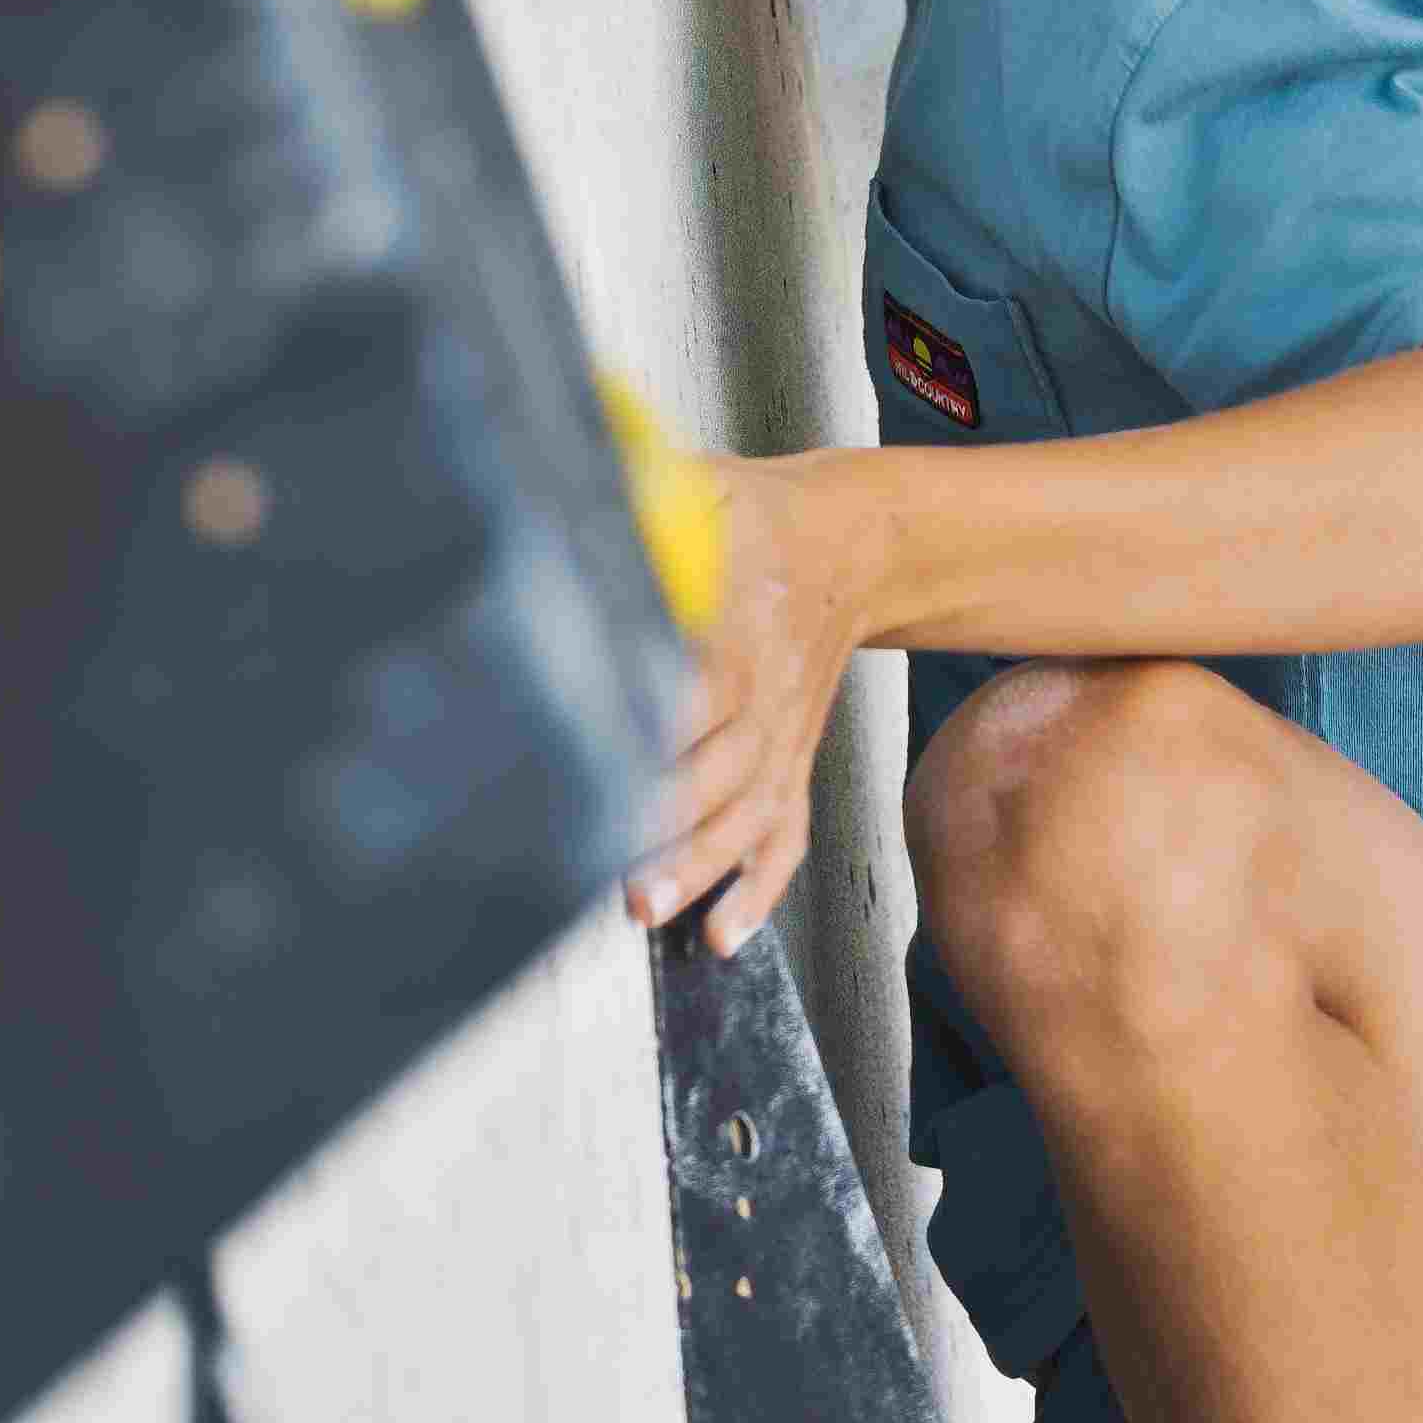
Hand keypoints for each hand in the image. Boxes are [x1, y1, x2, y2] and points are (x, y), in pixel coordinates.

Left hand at [625, 450, 880, 958]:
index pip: (702, 683)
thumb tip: (568, 495)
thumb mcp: (703, 489)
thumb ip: (640, 499)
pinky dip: (761, 890)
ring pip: (749, 815)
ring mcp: (784, 738)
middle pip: (723, 768)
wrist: (854, 542)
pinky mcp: (793, 766)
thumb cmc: (757, 518)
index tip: (611, 760)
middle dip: (670, 824)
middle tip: (614, 865)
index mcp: (744, 623)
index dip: (660, 727)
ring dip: (704, 868)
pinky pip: (786, 838)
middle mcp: (767, 694)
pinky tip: (725, 934)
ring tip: (651, 908)